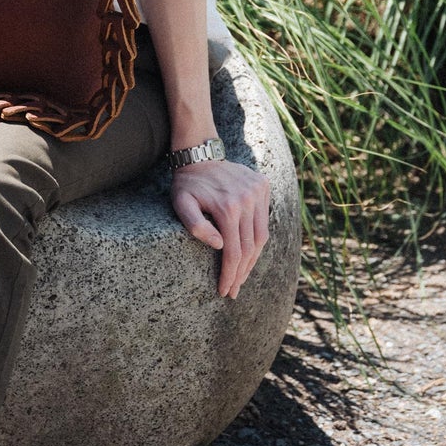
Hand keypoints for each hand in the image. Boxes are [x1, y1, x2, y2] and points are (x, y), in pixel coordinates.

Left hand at [171, 159, 270, 299]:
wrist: (199, 155)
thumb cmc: (187, 185)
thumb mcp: (181, 205)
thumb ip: (196, 226)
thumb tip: (220, 245)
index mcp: (228, 207)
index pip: (233, 251)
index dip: (230, 274)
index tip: (225, 291)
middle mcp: (248, 199)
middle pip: (250, 247)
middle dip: (242, 273)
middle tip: (234, 290)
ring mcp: (258, 191)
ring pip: (262, 236)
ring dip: (252, 259)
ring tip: (241, 276)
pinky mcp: (263, 186)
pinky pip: (264, 221)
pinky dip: (258, 239)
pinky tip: (248, 253)